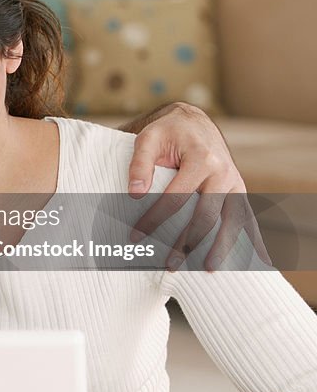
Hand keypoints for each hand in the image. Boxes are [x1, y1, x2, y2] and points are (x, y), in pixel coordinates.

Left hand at [125, 102, 269, 270]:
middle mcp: (223, 173)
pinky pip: (247, 217)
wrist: (194, 122)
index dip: (154, 219)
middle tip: (170, 264)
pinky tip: (256, 260)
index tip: (136, 237)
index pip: (175, 198)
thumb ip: (140, 164)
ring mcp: (235, 183)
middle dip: (187, 242)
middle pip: (205, 216)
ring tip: (206, 269)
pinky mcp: (239, 190)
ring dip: (219, 247)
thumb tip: (134, 194)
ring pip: (231, 221)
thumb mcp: (148, 138)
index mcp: (201, 159)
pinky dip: (251, 239)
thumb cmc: (168, 132)